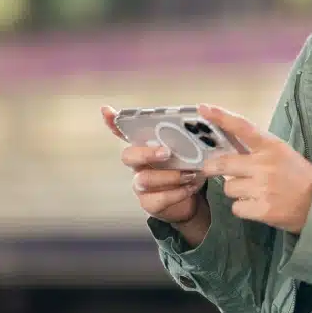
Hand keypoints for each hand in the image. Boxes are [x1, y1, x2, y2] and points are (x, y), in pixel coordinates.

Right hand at [102, 106, 210, 234]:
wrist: (193, 202)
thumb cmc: (189, 169)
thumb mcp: (192, 151)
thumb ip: (192, 138)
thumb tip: (205, 119)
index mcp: (146, 147)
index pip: (125, 132)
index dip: (114, 123)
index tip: (107, 110)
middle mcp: (139, 165)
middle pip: (129, 156)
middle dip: (146, 153)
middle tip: (167, 152)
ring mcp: (141, 184)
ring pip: (145, 179)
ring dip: (170, 176)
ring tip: (190, 174)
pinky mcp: (149, 203)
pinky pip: (158, 198)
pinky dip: (177, 193)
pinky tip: (190, 187)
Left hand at [196, 104, 311, 233]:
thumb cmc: (297, 175)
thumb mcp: (281, 153)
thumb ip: (256, 150)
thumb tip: (226, 152)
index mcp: (271, 146)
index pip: (242, 127)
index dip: (221, 117)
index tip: (203, 108)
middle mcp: (265, 165)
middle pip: (224, 164)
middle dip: (211, 167)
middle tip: (210, 168)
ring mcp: (262, 188)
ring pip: (229, 187)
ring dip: (236, 190)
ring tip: (253, 191)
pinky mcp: (261, 209)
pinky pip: (236, 207)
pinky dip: (243, 207)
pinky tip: (257, 204)